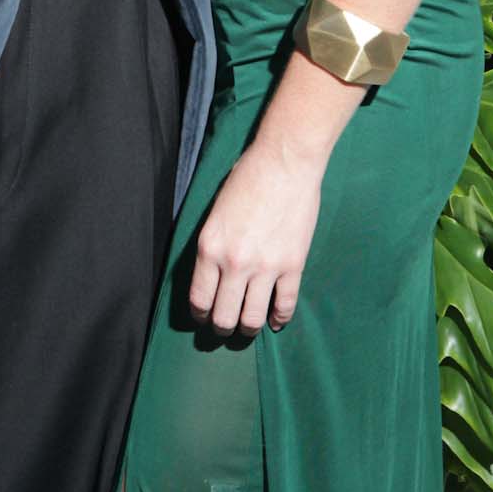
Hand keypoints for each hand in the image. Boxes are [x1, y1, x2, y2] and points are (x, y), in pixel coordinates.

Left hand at [188, 141, 322, 336]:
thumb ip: (213, 245)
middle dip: (222, 328)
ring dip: (248, 329)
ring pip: (252, 319)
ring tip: (248, 327)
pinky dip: (279, 318)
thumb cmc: (247, 177)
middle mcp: (235, 263)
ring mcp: (266, 267)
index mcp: (210, 247)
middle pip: (224, 317)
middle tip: (225, 328)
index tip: (204, 317)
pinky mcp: (293, 265)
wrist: (285, 162)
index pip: (199, 299)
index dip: (200, 315)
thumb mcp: (216, 211)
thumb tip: (212, 274)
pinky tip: (276, 320)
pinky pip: (284, 305)